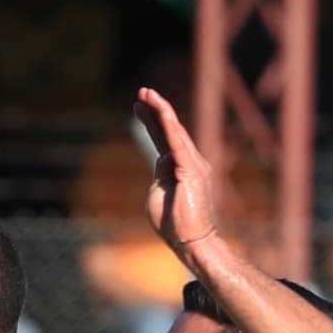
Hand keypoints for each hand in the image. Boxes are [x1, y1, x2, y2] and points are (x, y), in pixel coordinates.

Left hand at [131, 86, 218, 262]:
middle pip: (169, 130)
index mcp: (181, 167)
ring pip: (175, 131)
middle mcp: (191, 161)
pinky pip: (178, 142)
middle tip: (141, 92)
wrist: (190, 241)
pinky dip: (169, 124)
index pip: (164, 139)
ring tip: (146, 94)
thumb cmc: (173, 222)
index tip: (139, 106)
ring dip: (160, 110)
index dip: (151, 121)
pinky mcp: (192, 170)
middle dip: (155, 109)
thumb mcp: (159, 191)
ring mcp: (194, 164)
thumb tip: (160, 158)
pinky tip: (161, 109)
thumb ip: (160, 172)